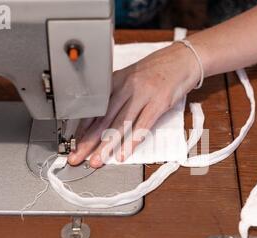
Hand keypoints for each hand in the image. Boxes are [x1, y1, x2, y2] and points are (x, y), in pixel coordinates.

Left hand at [67, 42, 200, 167]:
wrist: (184, 58)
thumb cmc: (159, 68)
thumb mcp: (132, 76)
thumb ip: (117, 94)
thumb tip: (101, 117)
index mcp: (117, 80)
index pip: (94, 108)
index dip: (82, 128)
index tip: (73, 144)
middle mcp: (127, 87)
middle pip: (103, 119)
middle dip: (88, 141)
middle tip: (76, 157)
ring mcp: (143, 94)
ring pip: (120, 124)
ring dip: (107, 146)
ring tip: (97, 160)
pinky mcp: (159, 102)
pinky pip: (142, 125)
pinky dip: (132, 142)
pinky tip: (123, 154)